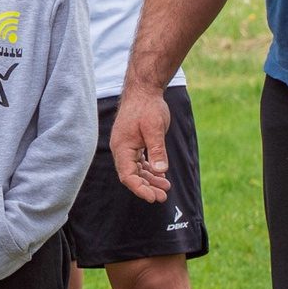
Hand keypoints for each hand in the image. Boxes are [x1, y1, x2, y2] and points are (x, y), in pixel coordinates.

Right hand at [108, 83, 173, 204]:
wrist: (144, 91)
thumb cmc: (147, 107)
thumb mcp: (154, 128)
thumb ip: (157, 149)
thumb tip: (161, 170)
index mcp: (122, 147)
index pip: (127, 175)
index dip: (139, 188)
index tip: (152, 197)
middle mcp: (122, 149)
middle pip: (132, 175)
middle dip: (147, 187)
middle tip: (163, 197)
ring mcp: (127, 147)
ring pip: (137, 170)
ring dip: (150, 180)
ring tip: (165, 189)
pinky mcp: (134, 144)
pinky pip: (140, 162)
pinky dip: (150, 170)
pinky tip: (161, 176)